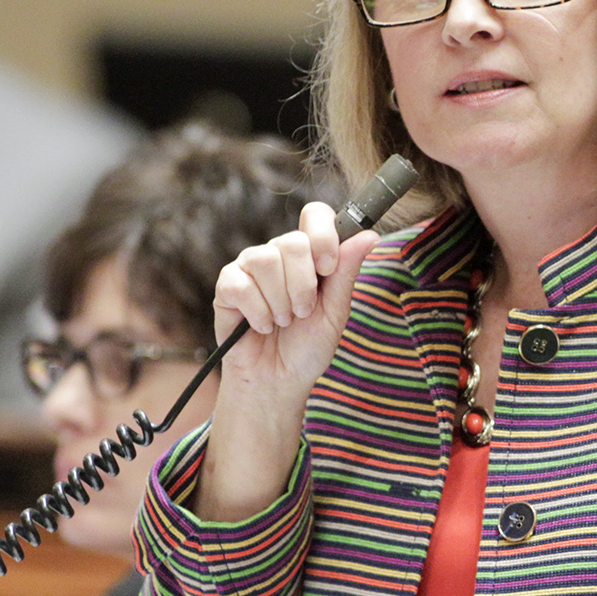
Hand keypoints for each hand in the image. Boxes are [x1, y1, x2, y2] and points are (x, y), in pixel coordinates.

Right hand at [211, 203, 379, 412]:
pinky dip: (257, 313)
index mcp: (309, 255)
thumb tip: (369, 235)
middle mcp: (278, 254)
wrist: (277, 381)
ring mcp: (250, 267)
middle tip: (303, 313)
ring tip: (283, 322)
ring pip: (265, 260)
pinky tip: (261, 326)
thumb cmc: (307, 347)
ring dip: (280, 302)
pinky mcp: (227, 286)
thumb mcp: (335, 311)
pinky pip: (241, 284)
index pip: (315, 214)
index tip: (327, 268)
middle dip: (303, 286)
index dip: (323, 236)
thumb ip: (346, 271)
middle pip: (292, 241)